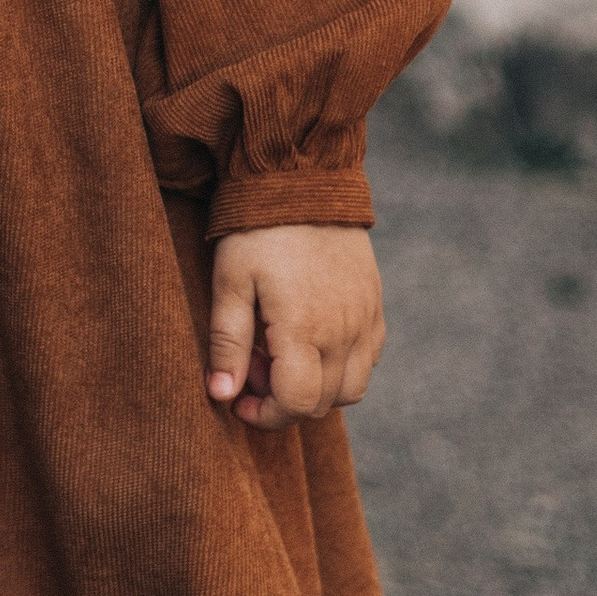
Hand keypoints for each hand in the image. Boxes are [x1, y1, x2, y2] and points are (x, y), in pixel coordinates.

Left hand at [206, 226, 384, 430]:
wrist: (304, 180)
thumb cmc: (258, 230)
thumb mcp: (231, 282)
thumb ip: (227, 343)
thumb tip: (221, 396)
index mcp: (305, 329)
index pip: (297, 404)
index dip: (265, 416)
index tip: (239, 400)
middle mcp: (345, 331)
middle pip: (323, 403)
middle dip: (283, 400)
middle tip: (252, 366)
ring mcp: (366, 320)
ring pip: (351, 389)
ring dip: (315, 389)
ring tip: (280, 354)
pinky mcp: (375, 307)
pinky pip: (367, 361)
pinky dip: (339, 368)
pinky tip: (309, 340)